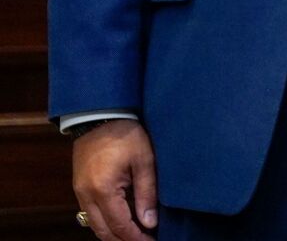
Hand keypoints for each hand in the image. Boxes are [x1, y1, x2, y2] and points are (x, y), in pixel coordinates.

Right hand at [72, 120, 156, 239]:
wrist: (100, 116)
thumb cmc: (126, 135)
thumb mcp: (144, 161)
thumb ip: (147, 193)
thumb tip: (150, 223)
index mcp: (103, 190)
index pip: (120, 226)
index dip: (136, 238)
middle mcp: (86, 196)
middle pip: (103, 231)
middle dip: (124, 240)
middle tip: (146, 240)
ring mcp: (79, 192)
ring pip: (95, 225)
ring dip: (114, 233)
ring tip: (137, 233)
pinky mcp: (79, 187)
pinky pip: (90, 214)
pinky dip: (106, 222)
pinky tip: (123, 220)